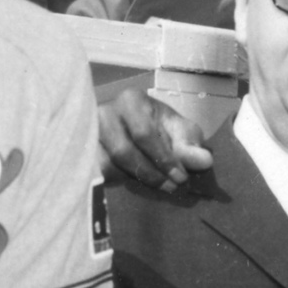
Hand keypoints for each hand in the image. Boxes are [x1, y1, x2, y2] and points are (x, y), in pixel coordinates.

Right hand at [96, 86, 212, 191]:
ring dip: (137, 179)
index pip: (144, 133)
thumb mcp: (182, 132)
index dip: (163, 158)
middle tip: (173, 186)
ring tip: (162, 186)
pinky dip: (119, 182)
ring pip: (108, 164)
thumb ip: (191, 145)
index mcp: (131, 100)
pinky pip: (97, 173)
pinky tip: (136, 184)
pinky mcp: (82, 153)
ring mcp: (88, 133)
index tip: (181, 177)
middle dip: (152, 172)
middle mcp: (104, 113)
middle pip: (124, 151)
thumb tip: (204, 161)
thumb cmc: (162, 128)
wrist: (140, 130)